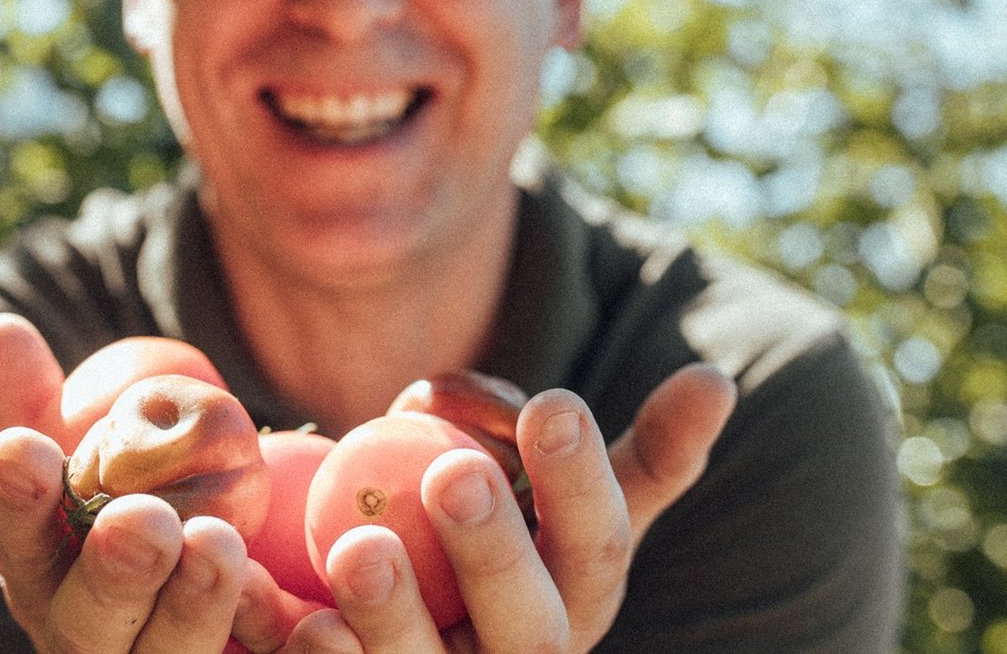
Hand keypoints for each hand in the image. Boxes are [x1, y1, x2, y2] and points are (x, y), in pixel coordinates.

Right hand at [0, 314, 246, 651]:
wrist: (216, 591)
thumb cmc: (126, 512)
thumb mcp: (84, 459)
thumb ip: (37, 403)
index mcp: (47, 583)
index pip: (20, 547)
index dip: (19, 500)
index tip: (23, 446)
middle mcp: (93, 642)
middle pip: (93, 622)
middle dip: (115, 572)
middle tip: (145, 516)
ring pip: (172, 653)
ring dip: (196, 604)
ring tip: (220, 542)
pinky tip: (320, 620)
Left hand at [234, 365, 737, 652]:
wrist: (402, 622)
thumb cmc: (494, 537)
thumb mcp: (559, 494)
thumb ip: (618, 447)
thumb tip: (715, 381)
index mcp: (577, 596)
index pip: (596, 545)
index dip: (578, 480)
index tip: (552, 404)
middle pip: (526, 625)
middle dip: (492, 551)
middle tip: (454, 473)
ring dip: (394, 613)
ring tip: (358, 546)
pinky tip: (291, 618)